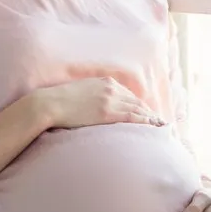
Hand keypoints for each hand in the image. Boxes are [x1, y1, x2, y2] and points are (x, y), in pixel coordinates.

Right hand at [31, 77, 166, 129]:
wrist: (48, 104)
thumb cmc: (59, 102)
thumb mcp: (81, 93)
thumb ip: (94, 97)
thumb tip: (98, 109)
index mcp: (106, 82)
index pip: (130, 96)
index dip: (142, 107)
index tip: (150, 115)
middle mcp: (111, 88)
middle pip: (138, 102)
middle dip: (150, 113)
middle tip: (162, 124)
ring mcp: (110, 99)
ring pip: (139, 109)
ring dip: (152, 119)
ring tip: (163, 129)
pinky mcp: (107, 111)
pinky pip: (133, 116)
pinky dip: (146, 121)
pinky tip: (154, 127)